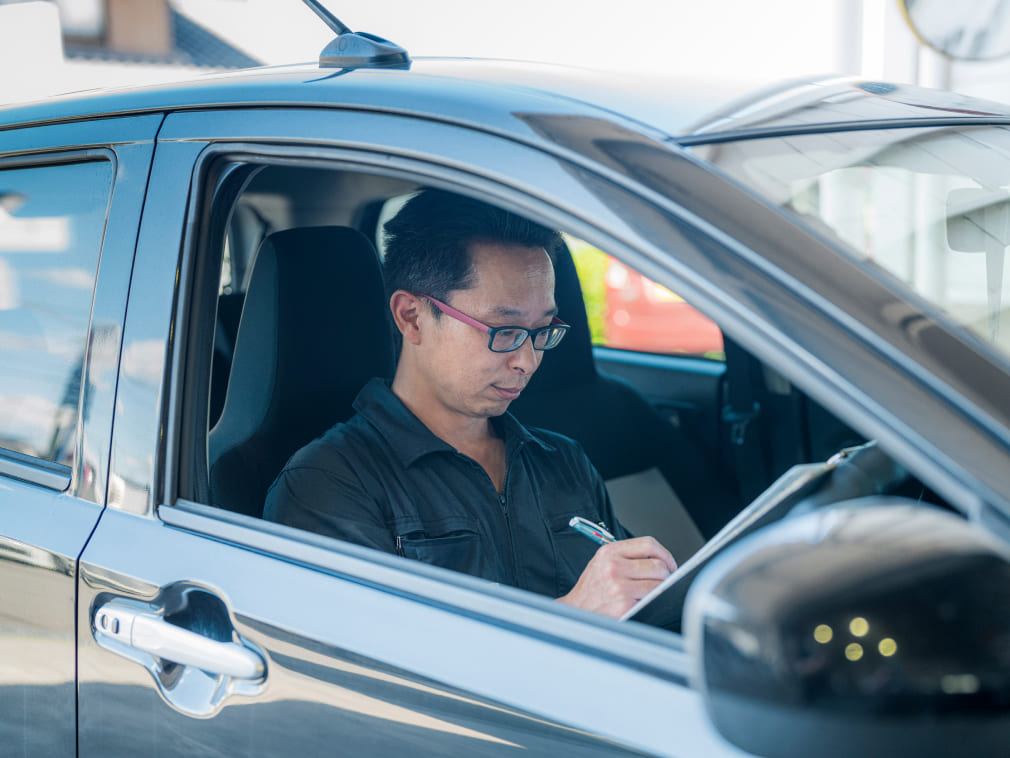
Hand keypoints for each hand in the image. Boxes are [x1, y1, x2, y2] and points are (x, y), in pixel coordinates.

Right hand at [556, 537, 675, 618]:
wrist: (575, 611)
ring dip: (660, 590)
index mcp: (609, 552)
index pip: (649, 544)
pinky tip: (643, 603)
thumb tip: (659, 559)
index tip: (669, 563)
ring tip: (651, 593)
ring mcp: (619, 587)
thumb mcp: (602, 562)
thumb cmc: (591, 589)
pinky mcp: (624, 606)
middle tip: (662, 582)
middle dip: (665, 575)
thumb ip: (627, 556)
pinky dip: (652, 602)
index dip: (665, 554)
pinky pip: (651, 601)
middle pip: (658, 565)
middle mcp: (613, 567)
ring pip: (659, 584)